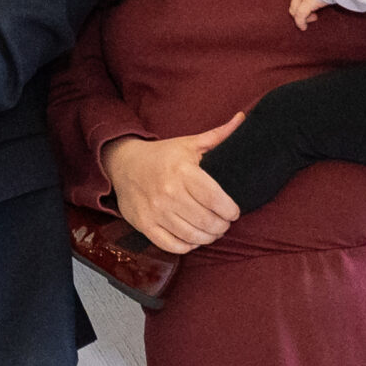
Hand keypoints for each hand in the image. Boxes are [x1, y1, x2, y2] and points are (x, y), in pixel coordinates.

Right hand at [101, 117, 245, 254]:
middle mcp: (168, 192)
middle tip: (224, 223)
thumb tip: (242, 118)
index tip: (234, 211)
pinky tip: (193, 238)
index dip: (230, 211)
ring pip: (192, 236)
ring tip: (212, 231)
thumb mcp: (189, 143)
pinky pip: (172, 245)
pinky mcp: (144, 224)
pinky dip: (187, 246)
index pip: (215, 200)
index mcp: (183, 171)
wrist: (124, 164)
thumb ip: (218, 135)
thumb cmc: (162, 155)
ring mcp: (155, 210)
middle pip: (206, 221)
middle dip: (222, 226)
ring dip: (208, 238)